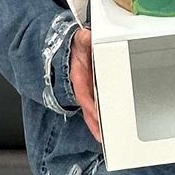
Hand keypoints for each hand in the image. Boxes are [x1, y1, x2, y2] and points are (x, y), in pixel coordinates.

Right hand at [69, 27, 100, 142]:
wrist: (69, 49)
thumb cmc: (75, 47)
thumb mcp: (79, 40)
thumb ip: (82, 39)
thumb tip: (85, 36)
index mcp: (78, 76)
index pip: (84, 93)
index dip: (90, 104)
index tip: (97, 113)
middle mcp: (82, 86)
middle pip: (88, 107)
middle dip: (94, 122)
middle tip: (103, 136)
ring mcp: (87, 91)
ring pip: (91, 111)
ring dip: (97, 124)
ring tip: (105, 138)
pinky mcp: (92, 92)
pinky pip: (96, 107)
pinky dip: (99, 118)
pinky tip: (105, 128)